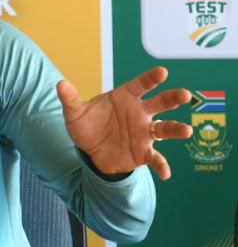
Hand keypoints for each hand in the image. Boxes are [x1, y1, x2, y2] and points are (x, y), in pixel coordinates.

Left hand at [56, 66, 192, 179]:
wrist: (90, 150)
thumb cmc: (87, 125)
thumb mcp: (75, 113)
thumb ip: (70, 99)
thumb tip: (60, 84)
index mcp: (125, 97)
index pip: (141, 85)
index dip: (151, 78)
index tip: (162, 73)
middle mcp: (140, 112)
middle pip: (160, 103)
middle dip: (173, 98)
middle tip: (185, 95)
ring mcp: (144, 132)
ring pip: (165, 128)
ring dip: (176, 129)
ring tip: (187, 130)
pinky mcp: (144, 152)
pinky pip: (156, 158)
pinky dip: (161, 165)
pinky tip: (165, 173)